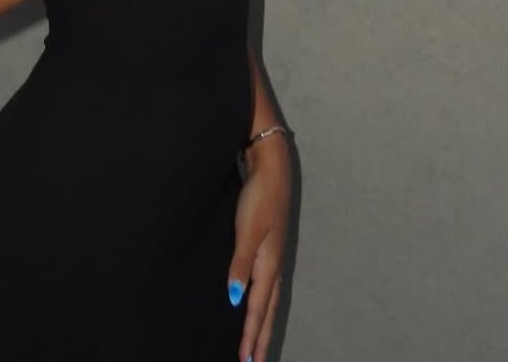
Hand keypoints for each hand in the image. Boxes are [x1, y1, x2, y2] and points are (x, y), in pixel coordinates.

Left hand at [228, 134, 291, 361]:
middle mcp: (274, 263)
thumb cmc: (259, 197)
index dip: (251, 334)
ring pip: (269, 298)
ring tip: (257, 343)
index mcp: (269, 263)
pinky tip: (255, 301)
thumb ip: (240, 264)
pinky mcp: (269, 244)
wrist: (272, 166)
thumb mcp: (247, 230)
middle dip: (261, 337)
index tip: (246, 361)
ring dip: (262, 322)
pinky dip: (262, 301)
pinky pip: (267, 284)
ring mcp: (273, 254)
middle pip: (268, 309)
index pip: (258, 307)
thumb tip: (233, 299)